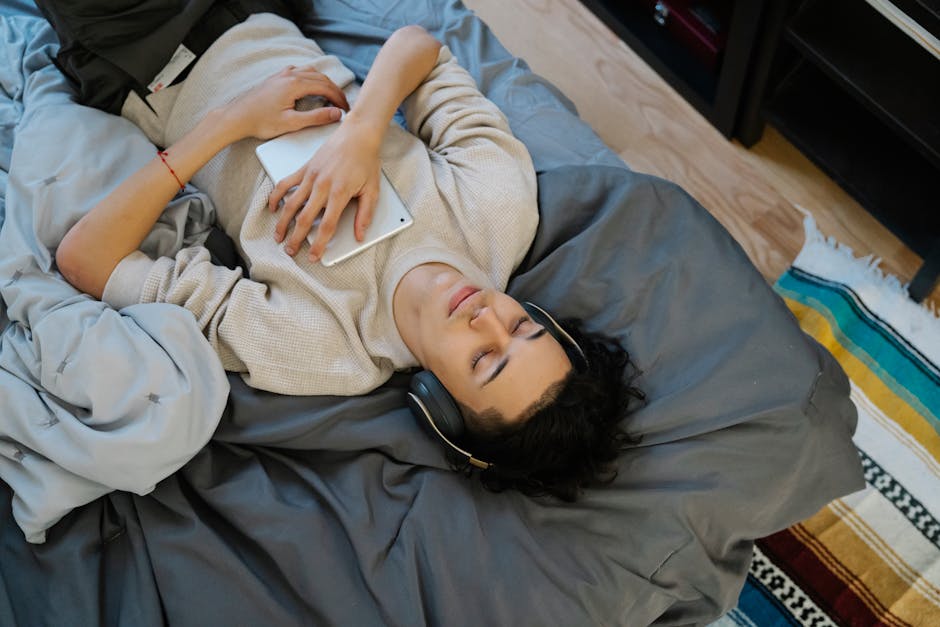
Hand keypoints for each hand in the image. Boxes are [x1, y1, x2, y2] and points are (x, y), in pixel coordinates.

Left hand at [223, 65, 349, 140]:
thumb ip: (316, 117)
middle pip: (320, 78)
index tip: (346, 109)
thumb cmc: (260, 122)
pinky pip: (299, 71)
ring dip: (324, 82)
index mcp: (294, 84)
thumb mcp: (291, 123)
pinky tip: (310, 86)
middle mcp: (289, 75)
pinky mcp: (276, 78)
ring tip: (331, 96)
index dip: (339, 98)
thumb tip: (337, 114)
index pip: (325, 87)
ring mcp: (282, 74)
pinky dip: (311, 77)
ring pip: (311, 72)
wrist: (237, 117)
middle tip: (343, 105)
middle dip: (334, 91)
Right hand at [269, 115, 383, 261]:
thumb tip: (359, 235)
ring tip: (278, 236)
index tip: (314, 256)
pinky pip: (286, 184)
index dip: (319, 244)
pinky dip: (276, 196)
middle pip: (304, 218)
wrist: (358, 133)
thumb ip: (365, 214)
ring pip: (291, 204)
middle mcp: (322, 186)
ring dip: (282, 222)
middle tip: (290, 251)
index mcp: (339, 193)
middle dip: (296, 238)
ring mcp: (310, 176)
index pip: (327, 225)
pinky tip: (271, 207)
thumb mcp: (372, 190)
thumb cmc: (366, 160)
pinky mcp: (304, 168)